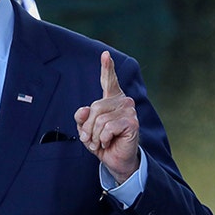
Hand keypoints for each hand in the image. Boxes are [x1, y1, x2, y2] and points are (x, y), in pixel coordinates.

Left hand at [74, 51, 139, 182]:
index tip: (105, 54)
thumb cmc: (102, 142)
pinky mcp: (132, 122)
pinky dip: (103, 138)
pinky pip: (108, 127)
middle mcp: (123, 101)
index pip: (109, 81)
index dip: (107, 67)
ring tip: (100, 142)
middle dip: (88, 127)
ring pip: (100, 119)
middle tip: (91, 138)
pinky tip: (109, 142)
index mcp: (112, 99)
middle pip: (95, 107)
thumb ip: (82, 118)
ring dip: (95, 135)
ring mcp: (129, 111)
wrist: (116, 160)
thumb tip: (84, 110)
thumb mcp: (86, 129)